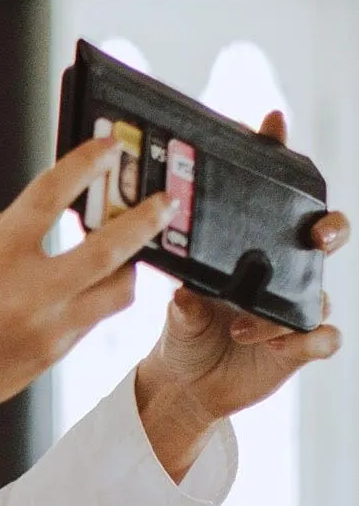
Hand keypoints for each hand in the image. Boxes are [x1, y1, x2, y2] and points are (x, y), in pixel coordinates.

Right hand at [0, 137, 172, 471]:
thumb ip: (8, 231)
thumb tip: (53, 210)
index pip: (51, 197)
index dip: (85, 165)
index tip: (107, 148)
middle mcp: (27, 294)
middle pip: (110, 249)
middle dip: (145, 220)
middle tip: (163, 203)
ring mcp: (47, 329)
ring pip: (119, 291)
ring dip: (130, 267)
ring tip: (130, 252)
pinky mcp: (55, 355)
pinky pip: (96, 318)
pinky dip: (100, 296)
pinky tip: (93, 286)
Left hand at [133, 111, 345, 481]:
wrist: (185, 383)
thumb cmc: (183, 329)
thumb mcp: (176, 303)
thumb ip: (182, 294)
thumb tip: (183, 292)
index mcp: (252, 249)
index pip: (273, 197)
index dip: (280, 157)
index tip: (272, 123)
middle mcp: (282, 271)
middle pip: (325, 234)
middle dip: (330, 225)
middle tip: (317, 231)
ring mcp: (295, 306)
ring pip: (321, 292)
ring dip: (294, 302)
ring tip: (242, 322)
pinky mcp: (299, 345)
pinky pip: (323, 338)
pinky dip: (306, 339)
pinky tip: (274, 342)